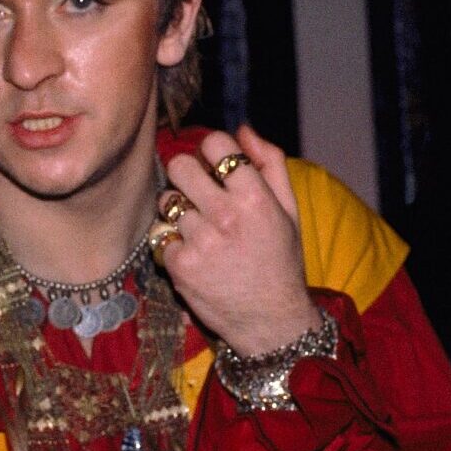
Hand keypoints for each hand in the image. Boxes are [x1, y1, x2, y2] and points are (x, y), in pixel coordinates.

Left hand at [160, 125, 323, 354]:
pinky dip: (173, 244)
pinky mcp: (180, 266)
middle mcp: (226, 215)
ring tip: (199, 228)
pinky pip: (161, 236)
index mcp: (255, 196)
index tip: (215, 165)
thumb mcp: (288, 210)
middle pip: (179, 166)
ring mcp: (200, 241)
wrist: (271, 321)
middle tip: (198, 193)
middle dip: (187, 175)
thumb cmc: (281, 261)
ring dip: (178, 211)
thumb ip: (271, 163)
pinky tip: (194, 254)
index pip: (215, 144)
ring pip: (166, 201)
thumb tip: (243, 129)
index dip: (211, 150)